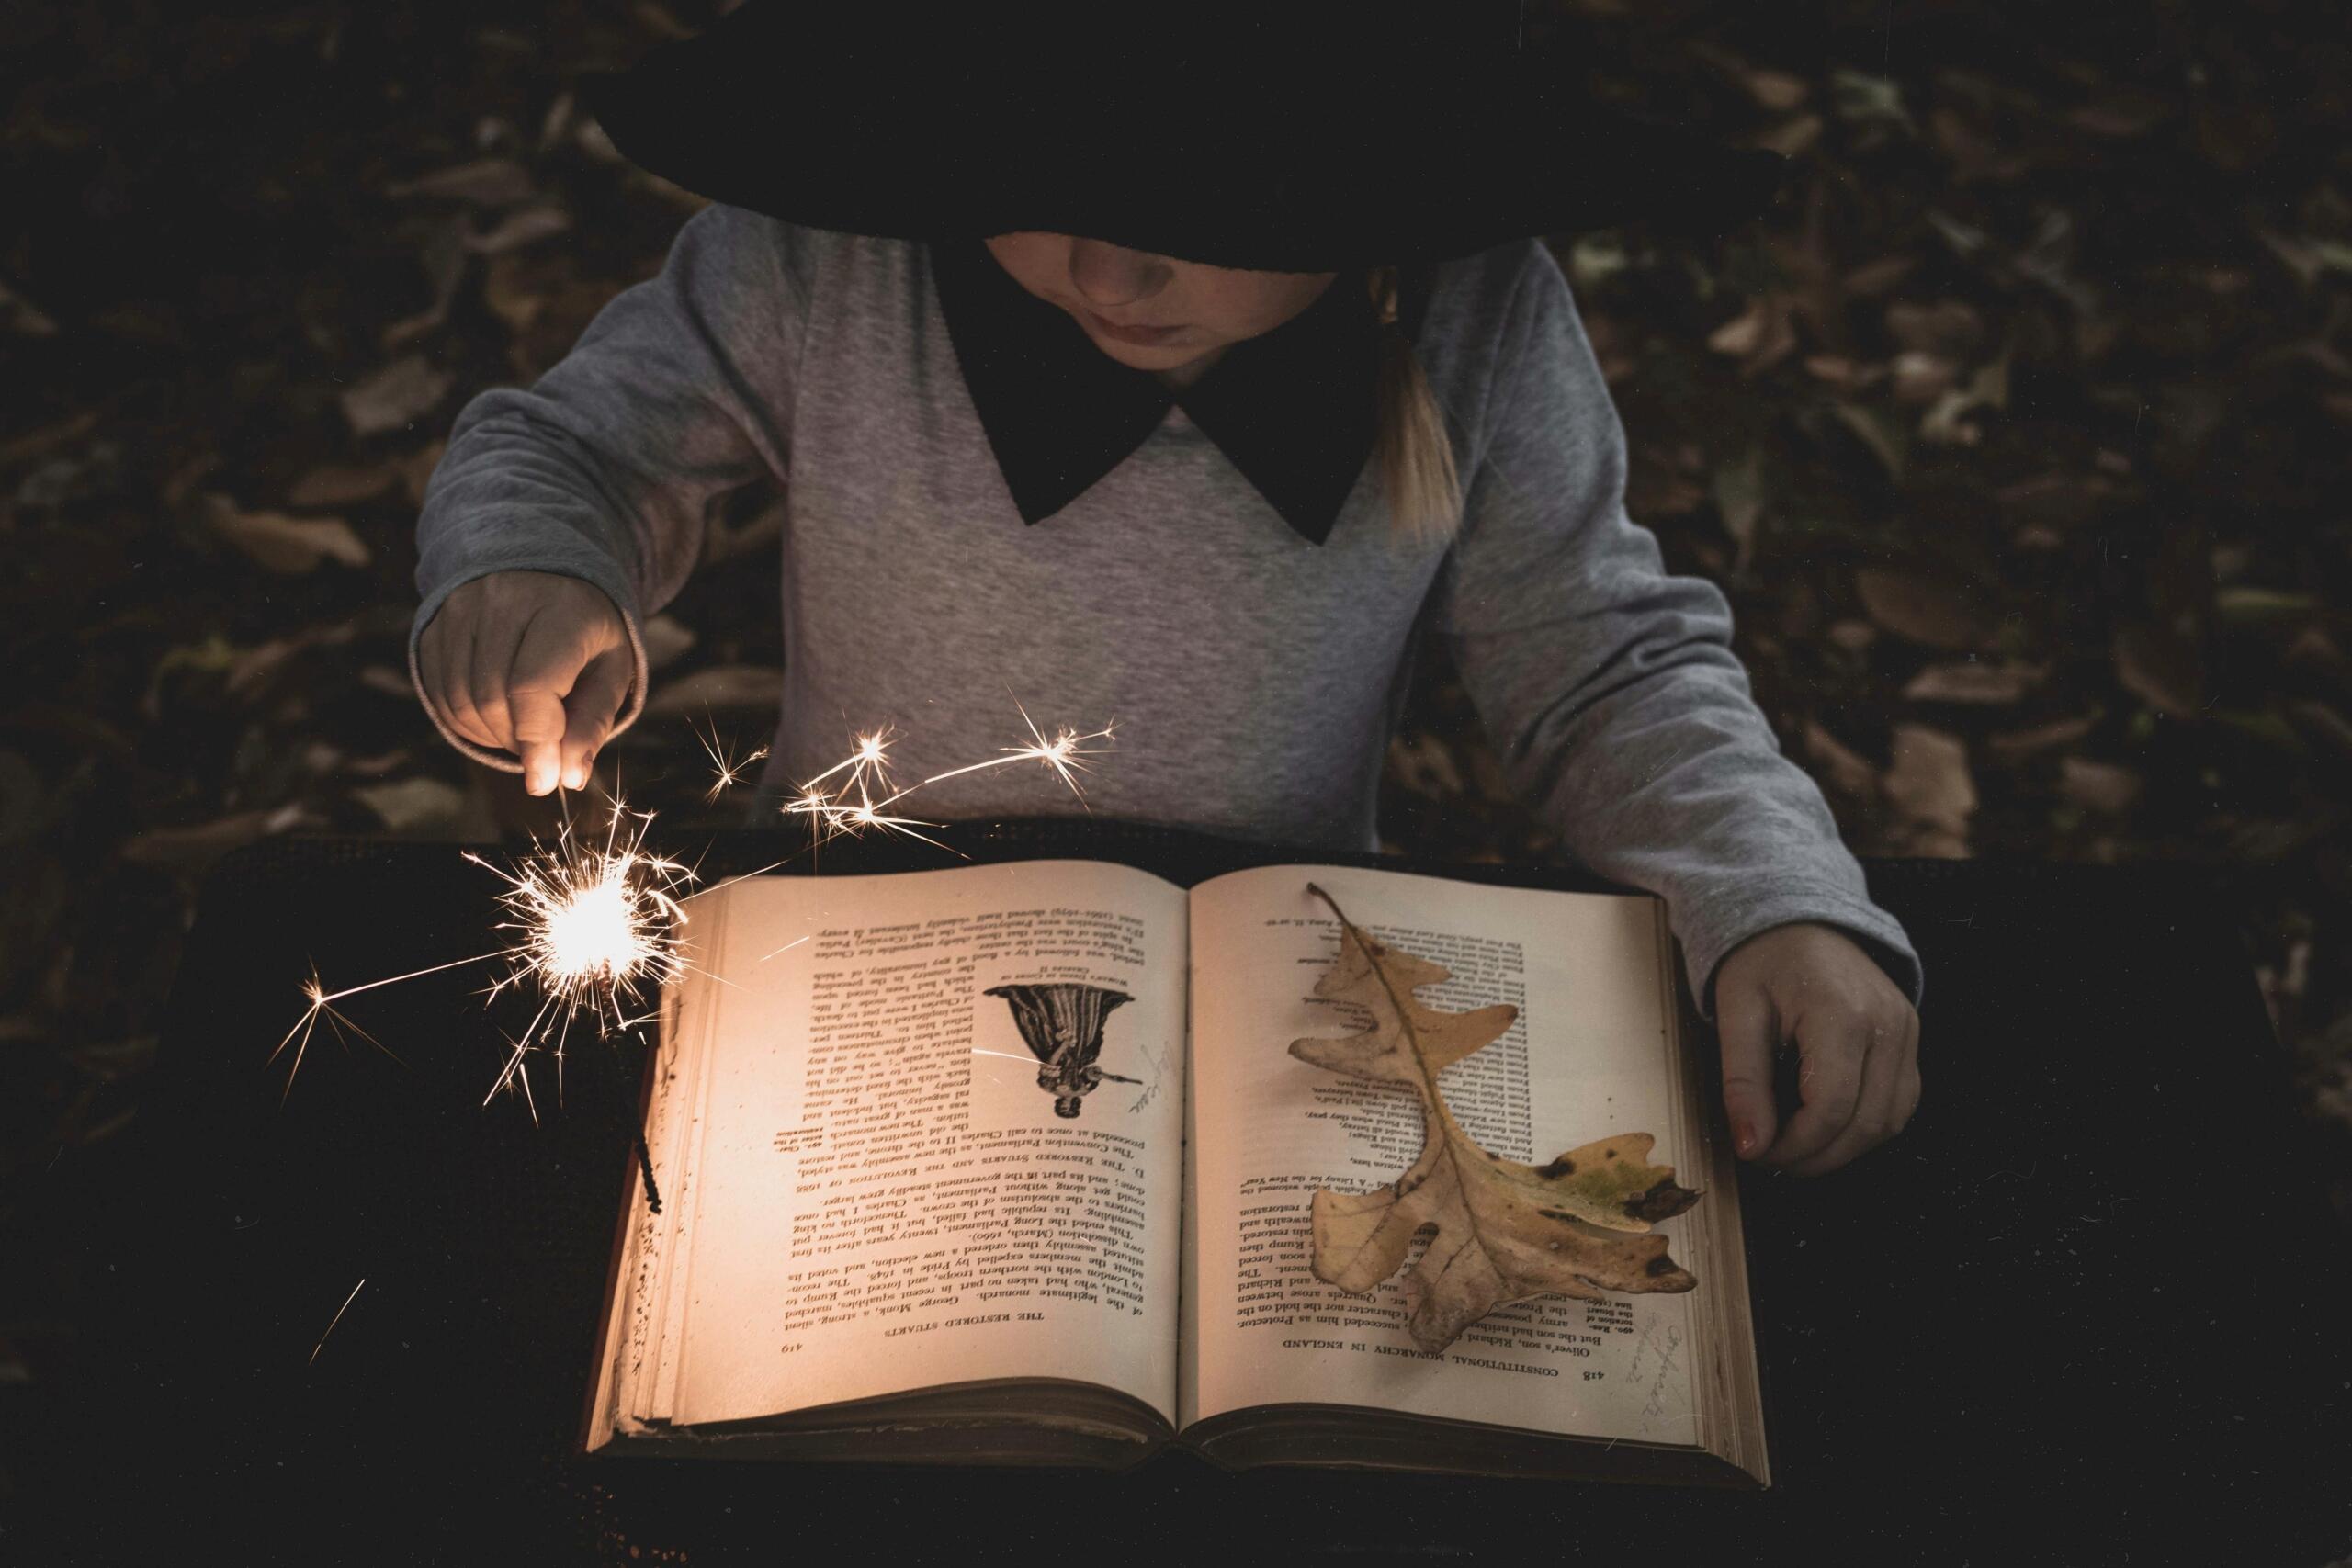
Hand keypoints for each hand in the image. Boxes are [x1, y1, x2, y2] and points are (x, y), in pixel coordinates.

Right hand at [416, 570, 631, 794]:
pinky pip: (438, 692)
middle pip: (492, 699)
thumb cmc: (586, 629)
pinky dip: (465, 722)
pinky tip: (494, 717)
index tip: (544, 782)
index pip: (532, 686)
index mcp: (562, 608)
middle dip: (517, 742)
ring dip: (490, 735)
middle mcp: (504, 599)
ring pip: (460, 700)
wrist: (543, 570)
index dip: (537, 744)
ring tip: (523, 729)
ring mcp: (460, 606)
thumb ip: (592, 723)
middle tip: (543, 748)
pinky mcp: (433, 622)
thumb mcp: (610, 670)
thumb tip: (567, 777)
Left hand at [1713, 922, 1919, 1175]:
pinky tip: (1826, 1125)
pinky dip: (1865, 1126)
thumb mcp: (1735, 1013)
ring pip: (1890, 1122)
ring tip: (1796, 1146)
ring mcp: (1907, 1032)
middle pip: (1866, 1124)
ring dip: (1844, 1149)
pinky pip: (1900, 1103)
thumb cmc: (1762, 961)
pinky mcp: (1910, 1038)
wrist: (1799, 921)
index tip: (1757, 1153)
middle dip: (1817, 1156)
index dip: (1795, 1146)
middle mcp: (1888, 1024)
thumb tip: (1750, 1146)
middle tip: (1772, 1158)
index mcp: (1841, 1013)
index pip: (1831, 1108)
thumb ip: (1743, 1082)